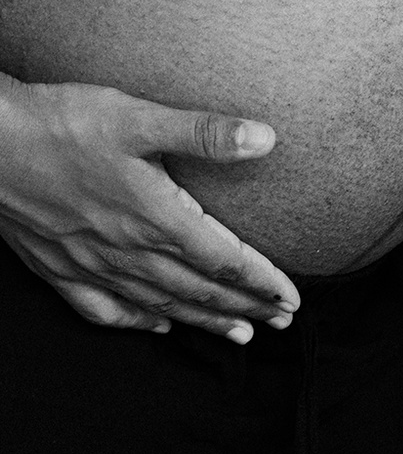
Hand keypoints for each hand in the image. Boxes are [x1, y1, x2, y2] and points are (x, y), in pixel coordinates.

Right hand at [0, 75, 298, 341]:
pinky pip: (105, 310)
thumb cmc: (64, 124)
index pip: (223, 260)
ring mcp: (92, 264)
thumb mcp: (139, 118)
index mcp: (155, 217)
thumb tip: (265, 138)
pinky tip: (156, 325)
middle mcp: (128, 250)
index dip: (262, 281)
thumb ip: (204, 133)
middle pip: (199, 290)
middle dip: (245, 307)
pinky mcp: (60, 267)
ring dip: (204, 320)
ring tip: (239, 335)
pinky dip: (137, 322)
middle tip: (280, 320)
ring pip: (160, 304)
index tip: (291, 297)